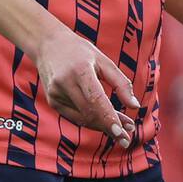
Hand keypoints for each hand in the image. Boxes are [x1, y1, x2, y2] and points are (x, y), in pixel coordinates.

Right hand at [33, 22, 138, 147]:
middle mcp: (64, 84)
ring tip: (122, 128)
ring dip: (103, 126)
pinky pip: (75, 117)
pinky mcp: (53, 101)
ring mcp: (56, 94)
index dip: (108, 117)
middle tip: (128, 136)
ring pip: (83, 119)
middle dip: (109, 127)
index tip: (121, 132)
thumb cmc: (80, 52)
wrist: (48, 45)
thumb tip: (135, 106)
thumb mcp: (104, 61)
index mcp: (79, 70)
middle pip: (90, 113)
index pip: (95, 99)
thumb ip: (121, 83)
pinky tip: (105, 122)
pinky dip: (91, 121)